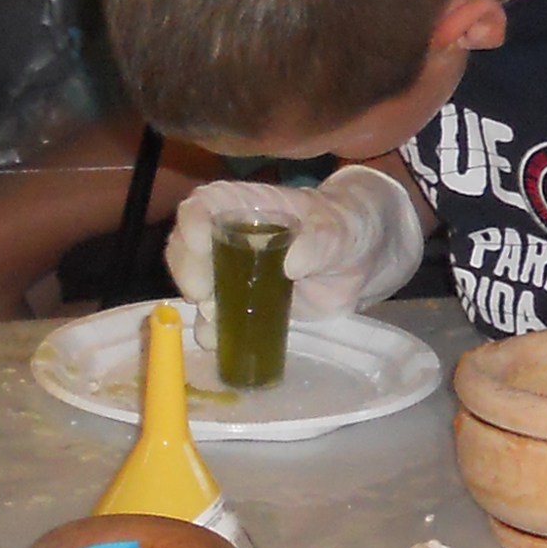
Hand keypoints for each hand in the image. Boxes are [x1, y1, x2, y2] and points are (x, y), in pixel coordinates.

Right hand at [164, 170, 422, 345]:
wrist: (361, 262)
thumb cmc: (345, 228)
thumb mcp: (338, 229)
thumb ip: (320, 240)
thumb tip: (292, 263)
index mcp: (247, 206)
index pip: (203, 205)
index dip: (192, 222)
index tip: (200, 244)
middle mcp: (229, 238)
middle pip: (186, 248)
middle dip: (186, 270)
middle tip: (203, 294)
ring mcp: (232, 275)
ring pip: (195, 286)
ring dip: (197, 307)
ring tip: (216, 322)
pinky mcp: (242, 306)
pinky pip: (215, 321)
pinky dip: (212, 334)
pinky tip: (221, 342)